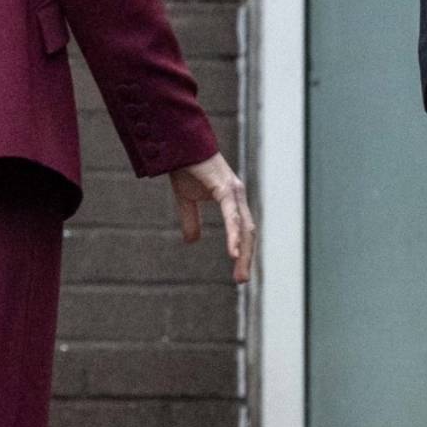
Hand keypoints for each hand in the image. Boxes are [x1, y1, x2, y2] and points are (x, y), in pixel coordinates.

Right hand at [169, 153, 255, 283]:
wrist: (178, 144)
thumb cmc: (185, 167)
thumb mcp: (186, 200)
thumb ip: (191, 220)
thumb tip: (192, 241)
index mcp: (231, 199)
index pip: (243, 229)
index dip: (243, 250)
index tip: (239, 272)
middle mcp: (237, 195)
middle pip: (249, 231)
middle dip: (247, 257)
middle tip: (241, 281)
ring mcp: (233, 190)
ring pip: (244, 226)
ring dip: (244, 252)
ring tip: (240, 275)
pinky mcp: (225, 187)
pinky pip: (232, 215)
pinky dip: (234, 235)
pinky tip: (234, 252)